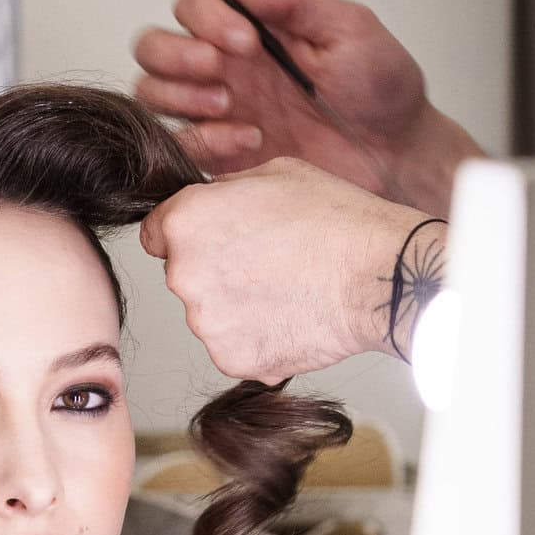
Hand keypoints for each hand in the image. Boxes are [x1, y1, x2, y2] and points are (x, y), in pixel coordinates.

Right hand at [134, 0, 476, 211]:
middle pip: (155, 46)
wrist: (397, 155)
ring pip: (152, 92)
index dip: (206, 17)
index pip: (194, 5)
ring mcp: (220, 112)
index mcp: (254, 29)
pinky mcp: (221, 156)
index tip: (244, 39)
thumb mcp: (347, 28)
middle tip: (222, 72)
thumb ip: (291, 0)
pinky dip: (203, 140)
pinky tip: (249, 140)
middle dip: (178, 55)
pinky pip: (179, 144)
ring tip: (232, 106)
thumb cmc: (381, 90)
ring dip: (181, 96)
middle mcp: (228, 66)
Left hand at [141, 160, 429, 380]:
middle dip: (216, 270)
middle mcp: (184, 276)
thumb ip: (226, 192)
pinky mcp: (232, 360)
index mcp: (186, 222)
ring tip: (287, 289)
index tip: (214, 238)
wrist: (378, 276)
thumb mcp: (274, 174)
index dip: (187, 233)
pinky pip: (234, 346)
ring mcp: (206, 324)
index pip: (157, 233)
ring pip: (211, 314)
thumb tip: (211, 201)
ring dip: (237, 306)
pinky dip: (258, 337)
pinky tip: (292, 316)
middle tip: (267, 263)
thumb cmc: (337, 220)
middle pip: (185, 275)